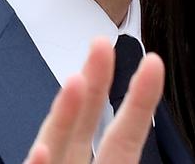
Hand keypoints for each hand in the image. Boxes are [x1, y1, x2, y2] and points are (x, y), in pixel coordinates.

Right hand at [23, 38, 164, 163]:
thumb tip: (136, 130)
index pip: (125, 135)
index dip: (140, 99)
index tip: (153, 62)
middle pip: (84, 124)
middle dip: (94, 82)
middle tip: (101, 43)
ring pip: (57, 145)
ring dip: (64, 114)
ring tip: (75, 81)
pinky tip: (41, 150)